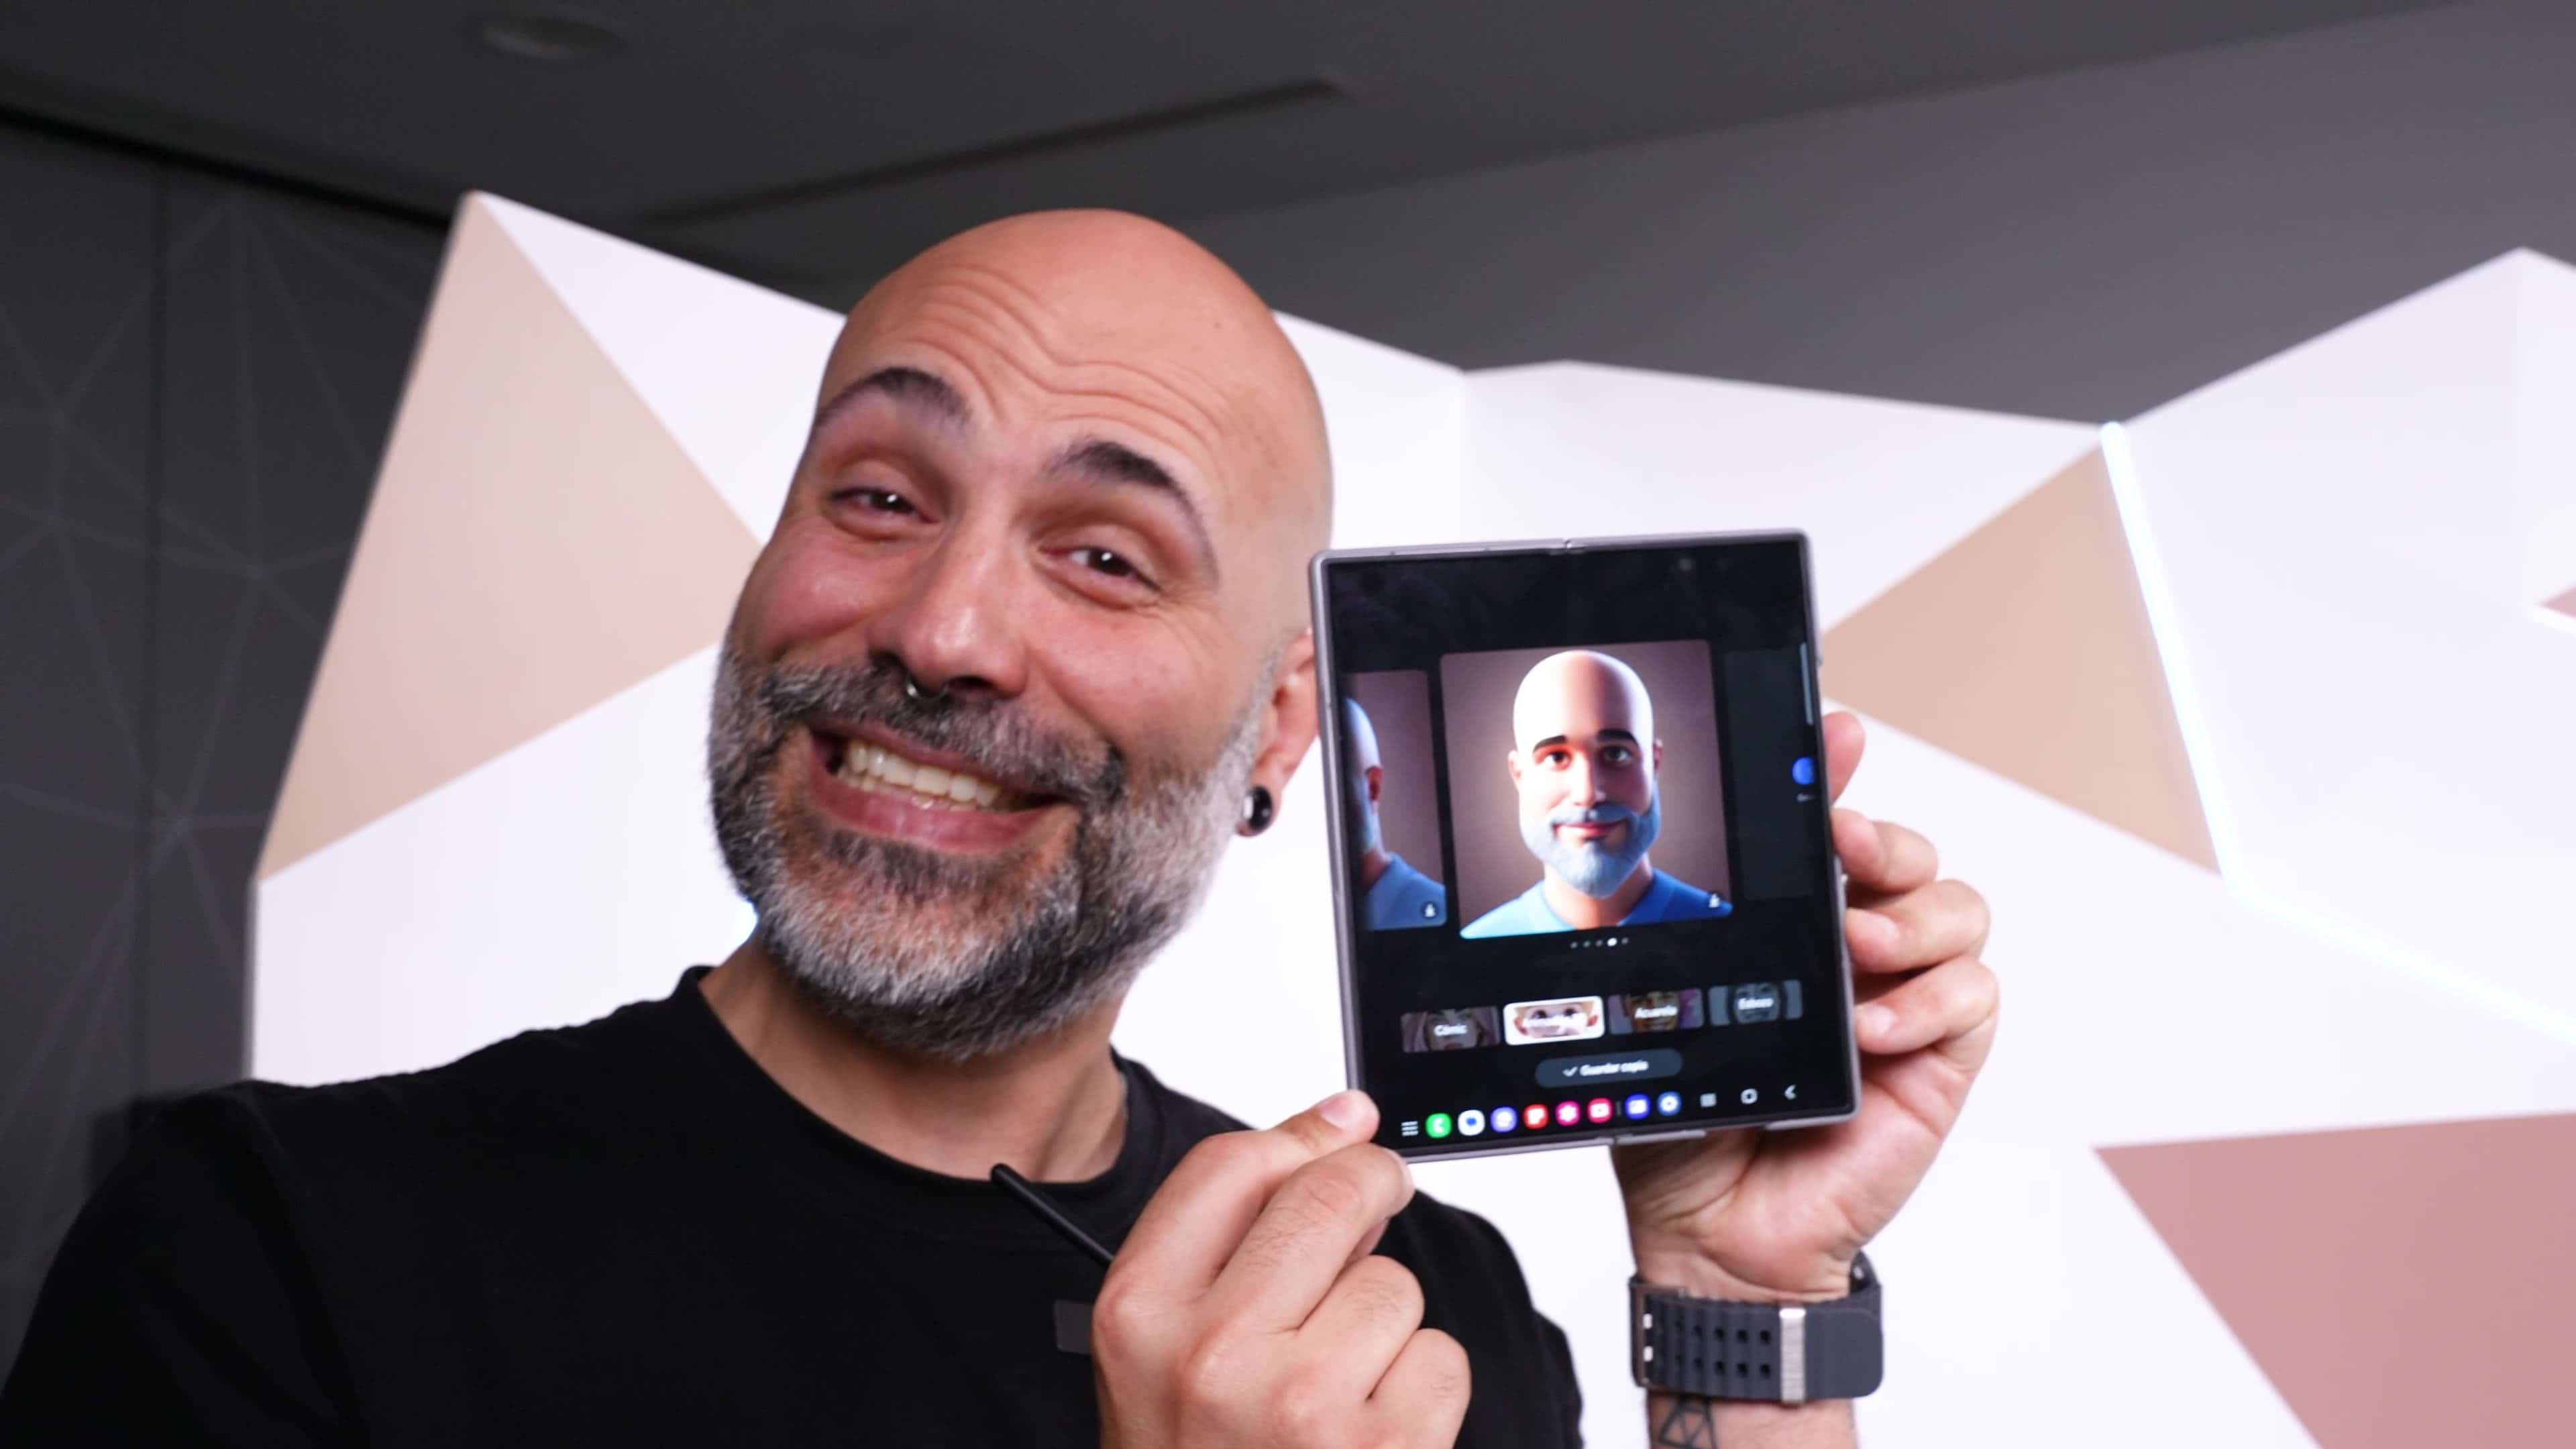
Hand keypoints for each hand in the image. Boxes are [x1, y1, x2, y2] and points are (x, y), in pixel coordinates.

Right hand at [1092, 1091, 1471, 1448]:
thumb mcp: (1162, 1352)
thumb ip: (1233, 1234)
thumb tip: (1343, 1119)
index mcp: (1138, 1316)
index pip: (1230, 1166)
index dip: (1303, 1138)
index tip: (1340, 1135)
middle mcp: (1210, 1355)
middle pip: (1328, 1197)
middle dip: (1371, 1192)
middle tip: (1377, 1209)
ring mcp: (1298, 1405)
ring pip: (1392, 1284)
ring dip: (1387, 1321)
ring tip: (1340, 1380)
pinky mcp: (1382, 1448)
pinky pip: (1439, 1357)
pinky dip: (1423, 1388)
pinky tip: (1375, 1427)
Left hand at [1615, 710, 1998, 1300]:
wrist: (1713, 1229)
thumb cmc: (1690, 1119)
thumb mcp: (1671, 1009)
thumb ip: (1688, 944)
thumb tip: (1667, 877)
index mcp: (1792, 926)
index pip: (1832, 832)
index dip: (1841, 775)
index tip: (1836, 735)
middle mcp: (1858, 950)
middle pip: (1911, 855)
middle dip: (1886, 836)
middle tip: (1846, 846)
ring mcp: (1906, 1000)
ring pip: (1958, 908)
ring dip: (1913, 916)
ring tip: (1856, 951)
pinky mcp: (1941, 1058)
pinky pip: (1975, 994)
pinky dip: (1931, 1000)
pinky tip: (1874, 1028)